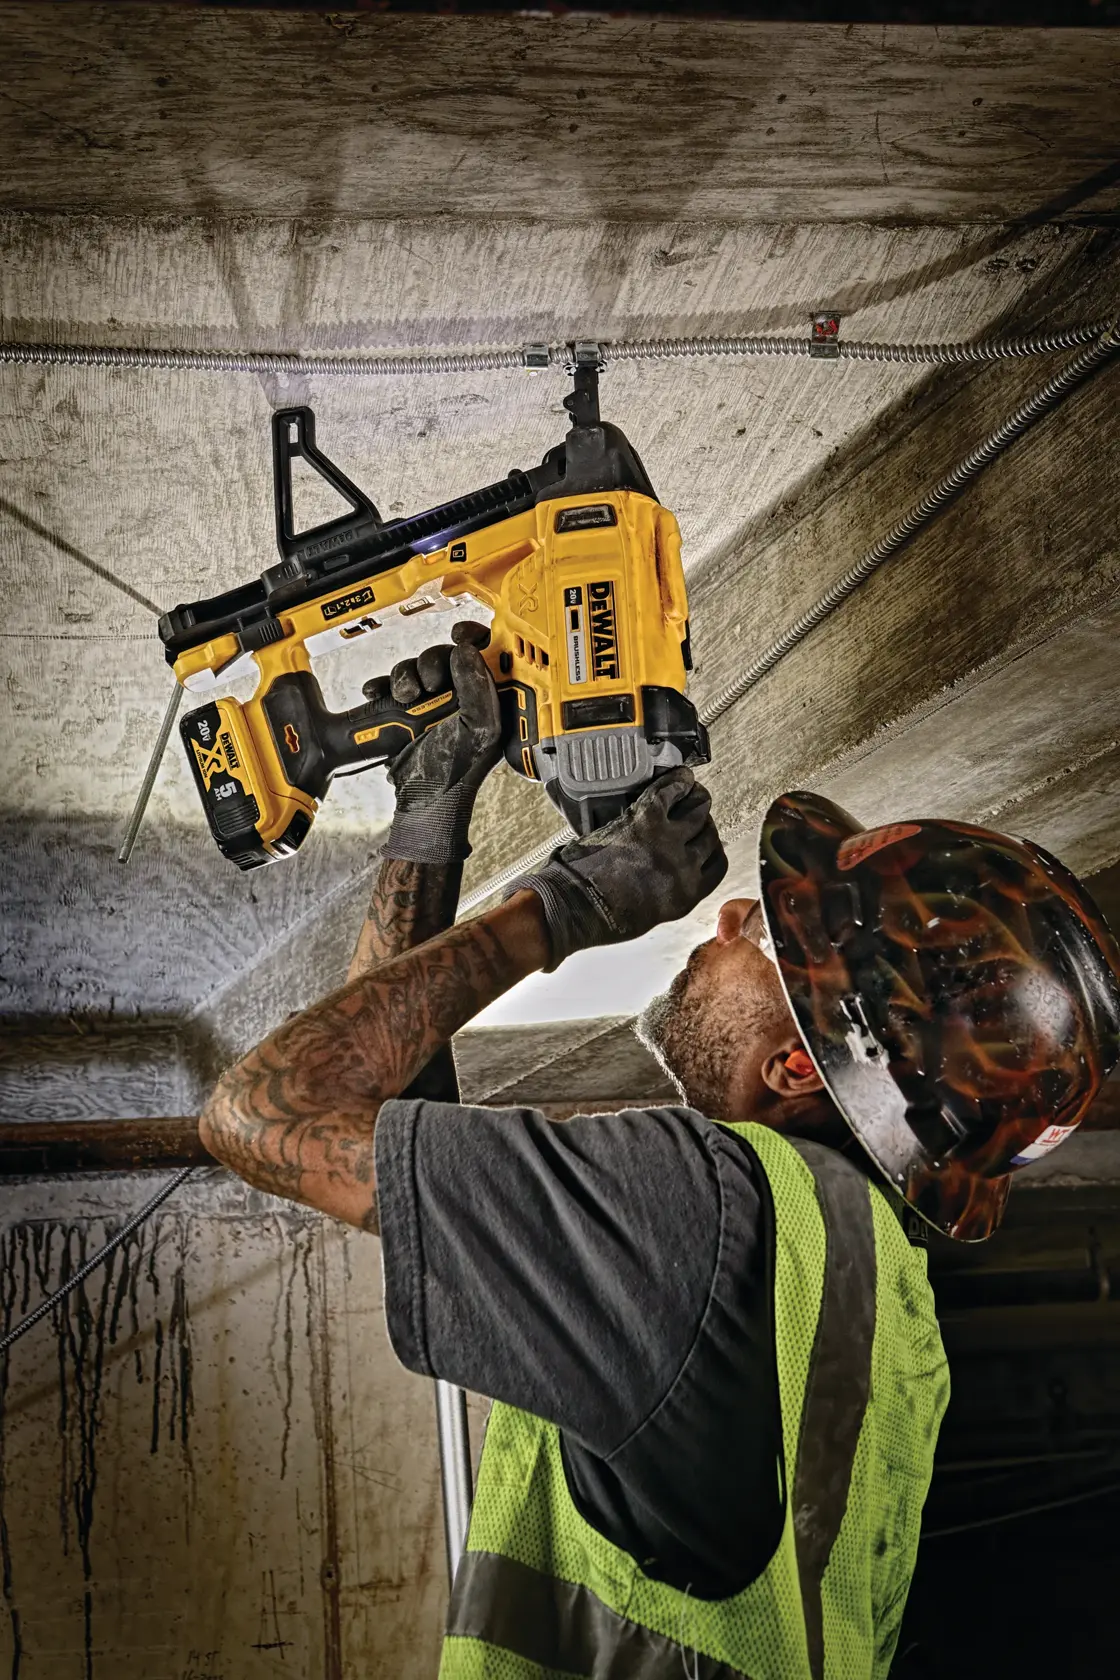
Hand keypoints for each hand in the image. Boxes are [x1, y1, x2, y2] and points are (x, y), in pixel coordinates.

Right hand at [371, 621, 502, 863]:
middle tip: (430, 684)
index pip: (484, 653)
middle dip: (431, 663)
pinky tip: (378, 693)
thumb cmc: (456, 773)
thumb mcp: (478, 729)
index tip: (460, 634)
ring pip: (414, 666)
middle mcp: (459, 696)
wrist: (420, 800)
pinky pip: (389, 684)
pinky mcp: (402, 711)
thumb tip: (467, 650)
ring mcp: (430, 703)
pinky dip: (381, 685)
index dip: (474, 637)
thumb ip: (478, 688)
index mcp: (486, 698)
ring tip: (405, 697)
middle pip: (443, 655)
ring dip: (404, 675)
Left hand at [511, 767, 726, 971]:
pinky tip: (679, 779)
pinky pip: (670, 792)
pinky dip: (677, 782)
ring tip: (692, 791)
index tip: (707, 839)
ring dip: (696, 798)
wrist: (573, 905)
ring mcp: (666, 840)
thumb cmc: (603, 916)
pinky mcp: (645, 819)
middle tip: (696, 811)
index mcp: (687, 894)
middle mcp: (684, 866)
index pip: (717, 863)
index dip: (712, 847)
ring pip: (697, 810)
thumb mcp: (652, 912)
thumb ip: (673, 890)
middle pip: (709, 834)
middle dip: (703, 822)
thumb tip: (677, 871)